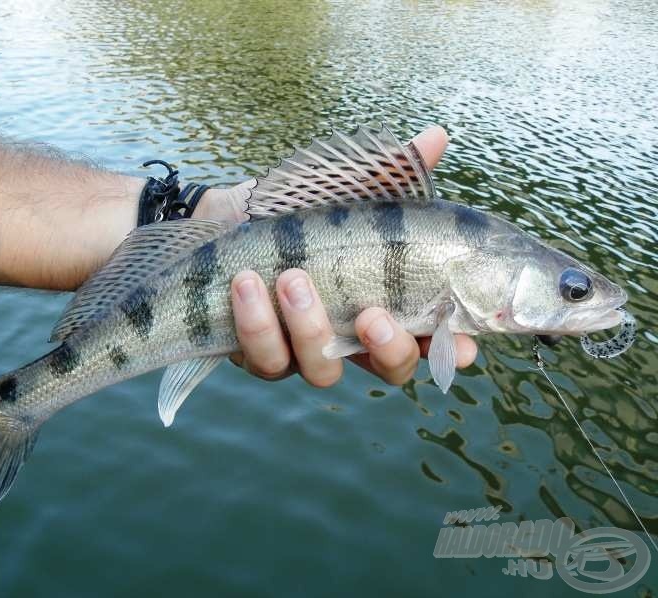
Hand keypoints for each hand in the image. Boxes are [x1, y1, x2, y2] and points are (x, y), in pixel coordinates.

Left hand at [195, 126, 477, 386]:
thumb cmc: (295, 212)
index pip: (429, 338)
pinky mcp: (258, 355)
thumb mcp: (339, 189)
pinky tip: (245, 284)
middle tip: (371, 315)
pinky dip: (256, 324)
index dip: (450, 349)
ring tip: (291, 278)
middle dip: (387, 349)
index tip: (463, 347)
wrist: (224, 219)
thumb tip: (435, 137)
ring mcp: (304, 352)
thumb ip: (387, 173)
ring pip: (321, 370)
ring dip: (309, 327)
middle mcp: (350, 336)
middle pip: (389, 369)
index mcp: (382, 302)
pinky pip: (264, 359)